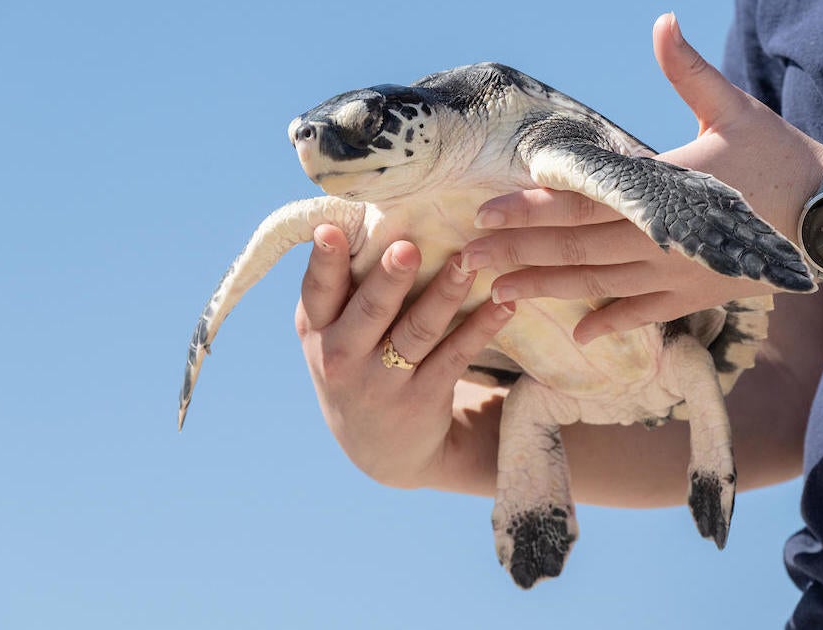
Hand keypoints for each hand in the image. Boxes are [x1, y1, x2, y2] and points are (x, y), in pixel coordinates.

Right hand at [295, 224, 513, 488]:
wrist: (381, 450)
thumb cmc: (355, 363)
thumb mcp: (332, 333)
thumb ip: (340, 287)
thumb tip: (363, 210)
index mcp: (316, 329)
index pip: (316, 291)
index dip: (323, 261)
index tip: (329, 229)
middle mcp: (342, 357)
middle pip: (370, 311)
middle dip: (389, 279)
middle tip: (408, 247)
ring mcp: (383, 382)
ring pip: (418, 331)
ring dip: (445, 294)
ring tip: (469, 262)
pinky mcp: (424, 398)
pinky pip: (457, 355)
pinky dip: (482, 326)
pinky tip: (505, 303)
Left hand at [461, 13, 822, 342]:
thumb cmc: (783, 159)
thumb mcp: (733, 110)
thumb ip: (688, 72)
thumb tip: (663, 23)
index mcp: (658, 190)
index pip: (578, 200)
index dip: (526, 208)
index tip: (481, 213)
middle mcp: (656, 238)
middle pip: (571, 246)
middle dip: (516, 252)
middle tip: (466, 261)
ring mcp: (673, 273)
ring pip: (596, 284)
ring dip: (545, 288)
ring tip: (498, 294)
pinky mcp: (695, 294)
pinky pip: (643, 314)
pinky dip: (610, 323)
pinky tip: (579, 334)